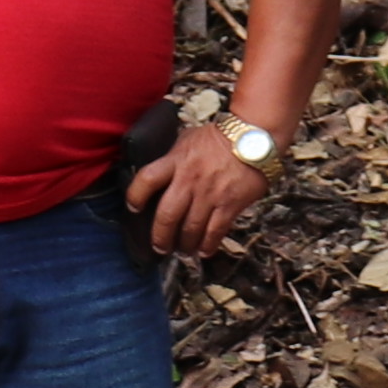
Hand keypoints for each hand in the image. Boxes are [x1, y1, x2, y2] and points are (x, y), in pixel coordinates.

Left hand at [129, 121, 279, 259]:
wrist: (254, 137)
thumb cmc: (219, 137)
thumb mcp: (188, 140)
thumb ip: (173, 157)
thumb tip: (162, 170)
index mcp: (175, 161)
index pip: (146, 180)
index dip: (135, 196)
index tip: (134, 208)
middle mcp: (189, 180)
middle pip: (167, 215)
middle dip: (159, 236)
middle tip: (158, 246)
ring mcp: (209, 194)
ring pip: (190, 228)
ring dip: (184, 244)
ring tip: (182, 250)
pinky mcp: (230, 204)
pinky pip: (215, 231)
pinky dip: (208, 245)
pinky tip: (204, 250)